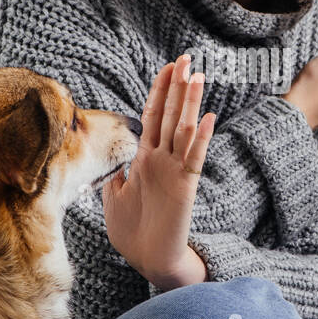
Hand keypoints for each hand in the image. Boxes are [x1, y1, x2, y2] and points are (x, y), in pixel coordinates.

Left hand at [101, 54, 215, 288]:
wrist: (149, 261)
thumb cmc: (133, 233)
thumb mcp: (114, 197)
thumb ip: (114, 172)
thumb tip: (109, 155)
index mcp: (145, 159)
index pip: (154, 116)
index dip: (159, 91)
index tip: (167, 67)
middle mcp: (162, 160)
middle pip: (171, 115)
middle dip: (176, 86)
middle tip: (185, 58)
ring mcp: (175, 171)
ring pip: (184, 130)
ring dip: (190, 103)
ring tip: (197, 76)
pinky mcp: (185, 187)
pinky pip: (194, 158)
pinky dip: (201, 138)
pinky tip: (208, 118)